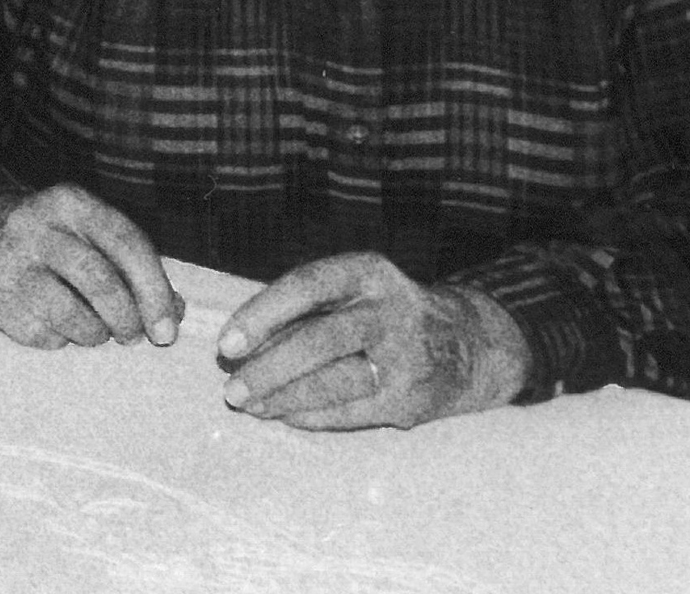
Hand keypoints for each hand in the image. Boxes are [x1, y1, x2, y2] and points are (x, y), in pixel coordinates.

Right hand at [0, 185, 183, 347]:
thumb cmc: (50, 243)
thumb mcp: (86, 234)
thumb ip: (130, 266)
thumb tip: (172, 312)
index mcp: (69, 203)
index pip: (126, 243)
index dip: (154, 290)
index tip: (167, 326)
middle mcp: (35, 225)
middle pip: (101, 282)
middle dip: (127, 319)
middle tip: (133, 336)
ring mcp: (7, 262)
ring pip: (74, 317)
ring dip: (94, 334)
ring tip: (91, 328)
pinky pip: (43, 336)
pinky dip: (58, 338)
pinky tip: (49, 320)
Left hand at [218, 253, 526, 429]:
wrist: (463, 345)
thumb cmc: (378, 314)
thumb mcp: (349, 293)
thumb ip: (300, 313)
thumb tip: (237, 352)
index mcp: (367, 273)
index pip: (307, 286)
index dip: (262, 314)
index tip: (226, 345)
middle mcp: (391, 310)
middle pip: (321, 339)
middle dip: (269, 369)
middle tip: (230, 390)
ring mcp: (407, 356)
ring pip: (335, 381)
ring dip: (284, 398)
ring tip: (249, 405)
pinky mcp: (412, 398)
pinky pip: (351, 412)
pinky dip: (312, 416)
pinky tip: (284, 416)